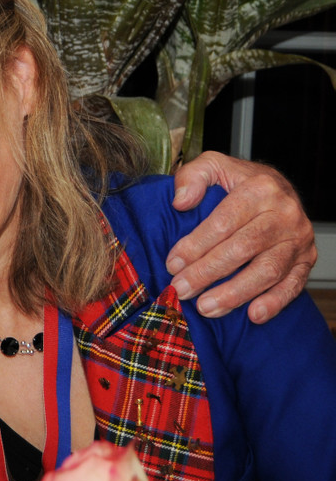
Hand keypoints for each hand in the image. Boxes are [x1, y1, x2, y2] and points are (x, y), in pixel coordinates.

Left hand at [166, 151, 315, 323]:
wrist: (277, 188)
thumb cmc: (237, 182)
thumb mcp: (212, 166)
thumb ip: (193, 177)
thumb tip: (181, 201)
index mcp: (260, 188)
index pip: (223, 222)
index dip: (195, 245)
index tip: (172, 264)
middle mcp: (284, 213)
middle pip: (242, 249)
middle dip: (207, 273)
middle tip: (181, 290)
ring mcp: (298, 238)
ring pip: (267, 271)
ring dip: (234, 293)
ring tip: (205, 307)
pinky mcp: (307, 259)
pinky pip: (293, 284)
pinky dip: (275, 302)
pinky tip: (253, 315)